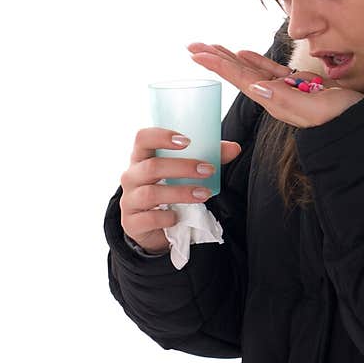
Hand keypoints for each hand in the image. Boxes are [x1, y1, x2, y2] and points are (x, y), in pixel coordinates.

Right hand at [119, 127, 241, 253]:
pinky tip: (179, 217)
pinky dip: (167, 218)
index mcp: (142, 157)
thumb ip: (208, 157)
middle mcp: (131, 176)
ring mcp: (129, 200)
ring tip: (204, 194)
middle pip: (152, 166)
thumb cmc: (167, 189)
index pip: (143, 138)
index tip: (187, 140)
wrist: (151, 226)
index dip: (161, 136)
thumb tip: (234, 148)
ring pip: (151, 193)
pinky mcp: (131, 223)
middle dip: (183, 167)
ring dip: (181, 192)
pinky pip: (149, 219)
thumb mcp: (183, 172)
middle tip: (207, 170)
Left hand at [188, 43, 363, 127]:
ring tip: (211, 47)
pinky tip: (243, 53)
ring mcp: (286, 91)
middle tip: (193, 47)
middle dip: (216, 59)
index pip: (240, 80)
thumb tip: (255, 86)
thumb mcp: (314, 108)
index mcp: (275, 101)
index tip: (198, 54)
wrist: (360, 121)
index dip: (219, 66)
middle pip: (239, 74)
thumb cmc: (341, 116)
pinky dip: (256, 60)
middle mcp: (275, 96)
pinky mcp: (299, 86)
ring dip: (230, 58)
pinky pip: (272, 71)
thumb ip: (285, 98)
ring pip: (252, 70)